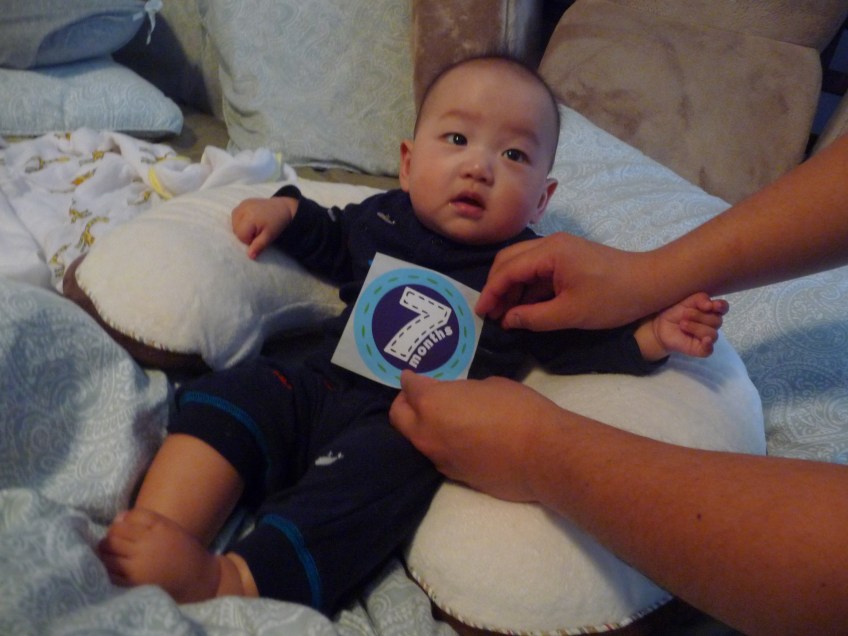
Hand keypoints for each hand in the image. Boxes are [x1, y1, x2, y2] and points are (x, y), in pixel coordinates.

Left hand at [98, 508, 220, 602]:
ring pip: (108, 553)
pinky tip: (114, 567)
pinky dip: (107, 568)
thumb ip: (145, 520)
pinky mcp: (133, 583)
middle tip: (115, 541)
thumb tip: (117, 518)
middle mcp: (146, 545)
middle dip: (111, 535)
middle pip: (115, 534)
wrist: (198, 578)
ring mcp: (138, 566)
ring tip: (112, 553)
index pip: (129, 517)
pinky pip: (110, 572)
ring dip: (106, 551)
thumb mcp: (170, 528)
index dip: (122, 521)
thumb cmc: (184, 550)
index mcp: (159, 528)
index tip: (125, 528)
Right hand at [231, 197, 296, 258]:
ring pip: (233, 223)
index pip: (241, 236)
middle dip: (245, 234)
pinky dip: (241, 220)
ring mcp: (242, 204)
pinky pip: (236, 215)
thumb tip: (250, 256)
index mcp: (249, 218)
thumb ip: (259, 246)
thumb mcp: (269, 236)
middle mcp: (243, 209)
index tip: (260, 237)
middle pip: (236, 230)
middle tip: (258, 232)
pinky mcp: (243, 202)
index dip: (249, 240)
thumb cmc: (277, 223)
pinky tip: (250, 221)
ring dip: (242, 227)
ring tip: (254, 226)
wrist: (283, 208)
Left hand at [390, 370, 561, 501]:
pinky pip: (437, 455)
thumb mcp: (487, 386)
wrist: (542, 455)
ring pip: (415, 440)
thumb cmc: (518, 409)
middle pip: (398, 416)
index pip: (409, 387)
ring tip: (439, 417)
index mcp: (432, 403)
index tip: (412, 376)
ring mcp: (438, 458)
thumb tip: (457, 400)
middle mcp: (426, 433)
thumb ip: (462, 392)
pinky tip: (459, 438)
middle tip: (418, 395)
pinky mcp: (454, 476)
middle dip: (404, 403)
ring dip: (420, 426)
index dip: (410, 379)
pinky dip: (440, 444)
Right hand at [476, 233, 657, 330]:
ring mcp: (559, 249)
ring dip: (511, 288)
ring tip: (504, 315)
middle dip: (496, 287)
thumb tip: (507, 321)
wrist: (651, 283)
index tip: (481, 314)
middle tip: (490, 314)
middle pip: (509, 261)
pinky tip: (523, 307)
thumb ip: (534, 318)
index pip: (508, 270)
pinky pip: (537, 270)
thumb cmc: (613, 298)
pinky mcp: (567, 258)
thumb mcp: (571, 313)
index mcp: (550, 252)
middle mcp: (550, 244)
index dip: (491, 292)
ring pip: (522, 265)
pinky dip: (526, 288)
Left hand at [641, 292, 728, 358]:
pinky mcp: (700, 349)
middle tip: (685, 314)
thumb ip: (700, 299)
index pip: (723, 308)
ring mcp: (707, 338)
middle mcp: (712, 325)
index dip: (721, 306)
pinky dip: (708, 345)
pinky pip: (708, 350)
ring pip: (712, 333)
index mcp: (711, 311)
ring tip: (682, 324)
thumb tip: (710, 305)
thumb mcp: (687, 301)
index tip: (713, 305)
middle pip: (716, 320)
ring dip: (696, 327)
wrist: (662, 326)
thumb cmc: (676, 312)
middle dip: (699, 316)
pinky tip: (705, 340)